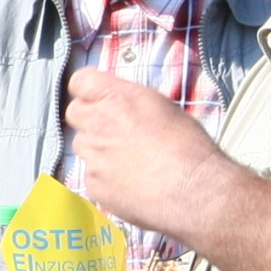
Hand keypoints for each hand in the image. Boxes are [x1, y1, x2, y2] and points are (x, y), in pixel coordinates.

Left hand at [64, 68, 235, 240]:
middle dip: (90, 118)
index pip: (80, 81)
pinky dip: (105, 179)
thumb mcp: (164, 108)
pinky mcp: (94, 185)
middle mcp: (99, 124)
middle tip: (114, 130)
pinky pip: (92, 176)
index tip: (96, 97)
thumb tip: (121, 104)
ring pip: (82, 146)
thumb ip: (132, 102)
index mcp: (118, 98)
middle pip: (75, 113)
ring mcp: (93, 156)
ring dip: (98, 150)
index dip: (88, 90)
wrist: (195, 190)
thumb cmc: (189, 147)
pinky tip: (130, 184)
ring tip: (129, 161)